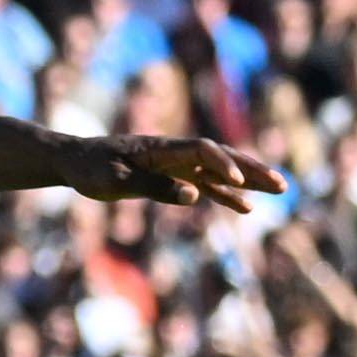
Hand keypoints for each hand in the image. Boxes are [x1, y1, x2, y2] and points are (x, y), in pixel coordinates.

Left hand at [78, 134, 282, 214]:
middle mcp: (175, 152)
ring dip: (248, 180)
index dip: (221, 163)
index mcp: (161, 148)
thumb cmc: (90, 169)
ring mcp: (176, 164)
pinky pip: (205, 185)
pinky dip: (225, 195)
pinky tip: (245, 208)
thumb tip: (194, 196)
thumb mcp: (116, 181)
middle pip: (221, 157)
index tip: (237, 180)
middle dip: (252, 170)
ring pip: (219, 170)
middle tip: (282, 184)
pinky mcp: (172, 176)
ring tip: (279, 189)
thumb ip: (155, 187)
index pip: (200, 151)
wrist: (75, 161)